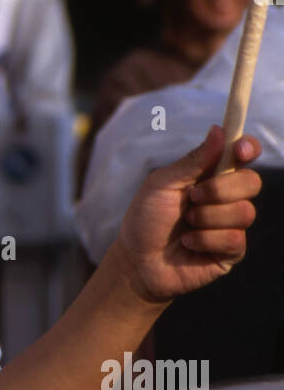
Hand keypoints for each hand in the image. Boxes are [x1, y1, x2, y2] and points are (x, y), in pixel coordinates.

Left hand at [115, 124, 261, 303]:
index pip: (243, 154)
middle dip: (220, 189)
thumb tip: (219, 130)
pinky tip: (188, 243)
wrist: (137, 260)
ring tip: (186, 224)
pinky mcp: (231, 251)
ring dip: (207, 217)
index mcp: (211, 175)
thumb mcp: (162, 184)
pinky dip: (205, 240)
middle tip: (192, 197)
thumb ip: (193, 160)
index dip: (247, 148)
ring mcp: (231, 224)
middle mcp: (227, 197)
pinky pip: (234, 239)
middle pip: (252, 182)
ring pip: (244, 212)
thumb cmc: (146, 218)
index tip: (238, 150)